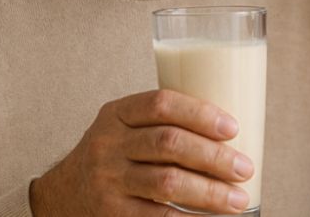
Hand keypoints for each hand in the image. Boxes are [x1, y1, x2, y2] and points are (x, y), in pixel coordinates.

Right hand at [29, 89, 254, 215]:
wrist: (65, 192)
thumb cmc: (116, 153)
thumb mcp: (127, 126)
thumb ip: (166, 122)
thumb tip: (234, 133)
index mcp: (118, 113)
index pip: (161, 103)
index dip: (200, 114)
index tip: (233, 128)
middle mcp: (109, 144)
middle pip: (169, 143)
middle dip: (214, 157)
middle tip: (244, 168)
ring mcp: (108, 180)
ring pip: (166, 183)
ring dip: (210, 192)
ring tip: (238, 199)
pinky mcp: (111, 213)